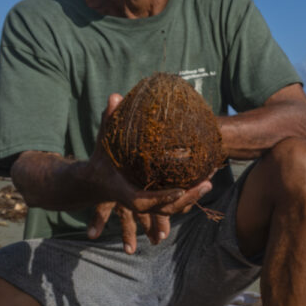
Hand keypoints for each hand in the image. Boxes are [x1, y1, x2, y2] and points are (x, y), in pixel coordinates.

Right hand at [85, 94, 211, 252]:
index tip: (180, 190)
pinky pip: (172, 203)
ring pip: (170, 209)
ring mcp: (146, 203)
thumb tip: (114, 96)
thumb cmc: (101, 158)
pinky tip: (203, 182)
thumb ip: (108, 119)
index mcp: (123, 190)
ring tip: (209, 182)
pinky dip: (188, 196)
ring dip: (192, 198)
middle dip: (187, 199)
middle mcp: (136, 200)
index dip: (162, 198)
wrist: (95, 181)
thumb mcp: (104, 138)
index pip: (143, 201)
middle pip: (163, 209)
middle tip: (207, 184)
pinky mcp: (153, 201)